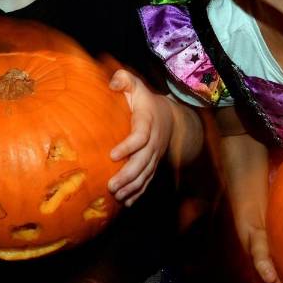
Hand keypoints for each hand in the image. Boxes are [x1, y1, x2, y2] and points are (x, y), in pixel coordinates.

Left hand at [107, 70, 170, 205]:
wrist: (171, 117)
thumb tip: (113, 82)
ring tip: (116, 196)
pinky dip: (138, 193)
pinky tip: (126, 203)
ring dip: (131, 187)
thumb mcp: (136, 86)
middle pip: (144, 161)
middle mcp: (154, 141)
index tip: (112, 155)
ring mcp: (155, 155)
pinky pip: (148, 180)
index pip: (140, 136)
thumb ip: (124, 80)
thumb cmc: (145, 101)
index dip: (128, 146)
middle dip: (128, 175)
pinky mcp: (154, 164)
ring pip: (146, 174)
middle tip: (111, 185)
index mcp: (147, 122)